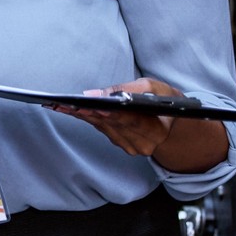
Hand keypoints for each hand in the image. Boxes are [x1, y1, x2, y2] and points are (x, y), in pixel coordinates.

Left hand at [52, 77, 180, 156]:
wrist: (173, 121)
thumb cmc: (165, 100)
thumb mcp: (152, 87)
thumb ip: (127, 89)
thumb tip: (97, 94)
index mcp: (157, 130)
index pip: (132, 120)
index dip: (112, 114)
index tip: (94, 107)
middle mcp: (143, 143)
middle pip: (112, 125)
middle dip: (88, 113)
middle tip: (67, 104)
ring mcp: (131, 148)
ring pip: (102, 127)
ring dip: (82, 115)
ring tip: (61, 105)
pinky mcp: (121, 145)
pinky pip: (101, 129)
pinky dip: (87, 118)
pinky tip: (70, 110)